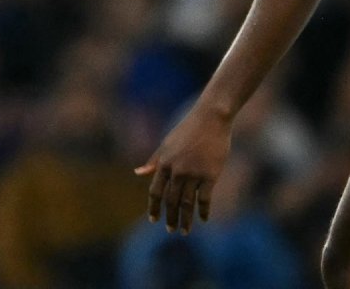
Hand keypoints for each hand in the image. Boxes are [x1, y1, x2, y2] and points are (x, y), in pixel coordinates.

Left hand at [135, 102, 232, 234]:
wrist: (211, 118)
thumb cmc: (188, 130)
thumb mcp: (166, 143)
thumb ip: (154, 161)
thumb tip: (138, 173)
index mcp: (164, 163)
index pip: (155, 191)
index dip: (153, 207)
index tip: (153, 220)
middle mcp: (176, 170)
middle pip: (170, 201)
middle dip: (169, 217)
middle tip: (170, 230)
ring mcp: (193, 173)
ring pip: (186, 203)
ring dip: (185, 220)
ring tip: (184, 231)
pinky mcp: (210, 175)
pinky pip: (204, 199)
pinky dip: (203, 212)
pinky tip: (203, 219)